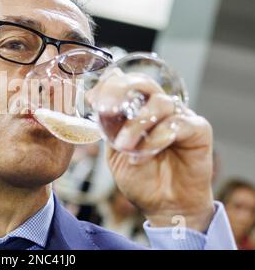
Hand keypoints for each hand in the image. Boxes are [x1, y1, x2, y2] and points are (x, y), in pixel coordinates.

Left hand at [86, 69, 214, 231]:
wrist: (164, 207)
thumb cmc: (141, 178)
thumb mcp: (115, 152)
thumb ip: (108, 126)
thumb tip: (96, 96)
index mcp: (140, 110)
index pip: (127, 84)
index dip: (110, 85)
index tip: (92, 99)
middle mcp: (161, 109)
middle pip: (145, 84)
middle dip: (123, 92)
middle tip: (106, 109)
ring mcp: (180, 117)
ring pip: (160, 103)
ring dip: (137, 124)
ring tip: (124, 146)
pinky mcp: (198, 130)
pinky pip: (177, 124)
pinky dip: (155, 139)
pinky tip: (141, 157)